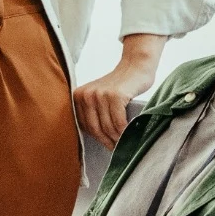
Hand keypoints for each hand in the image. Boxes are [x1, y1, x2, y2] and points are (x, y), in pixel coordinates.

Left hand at [73, 34, 165, 149]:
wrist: (136, 66)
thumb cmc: (120, 85)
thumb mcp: (99, 96)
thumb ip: (93, 112)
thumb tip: (97, 138)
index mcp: (79, 96)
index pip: (85, 125)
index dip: (97, 138)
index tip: (107, 144)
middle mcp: (86, 95)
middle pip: (95, 128)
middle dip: (107, 141)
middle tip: (116, 149)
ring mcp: (100, 94)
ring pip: (107, 127)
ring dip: (117, 139)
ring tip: (123, 144)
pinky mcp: (115, 95)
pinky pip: (118, 122)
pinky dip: (124, 131)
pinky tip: (129, 134)